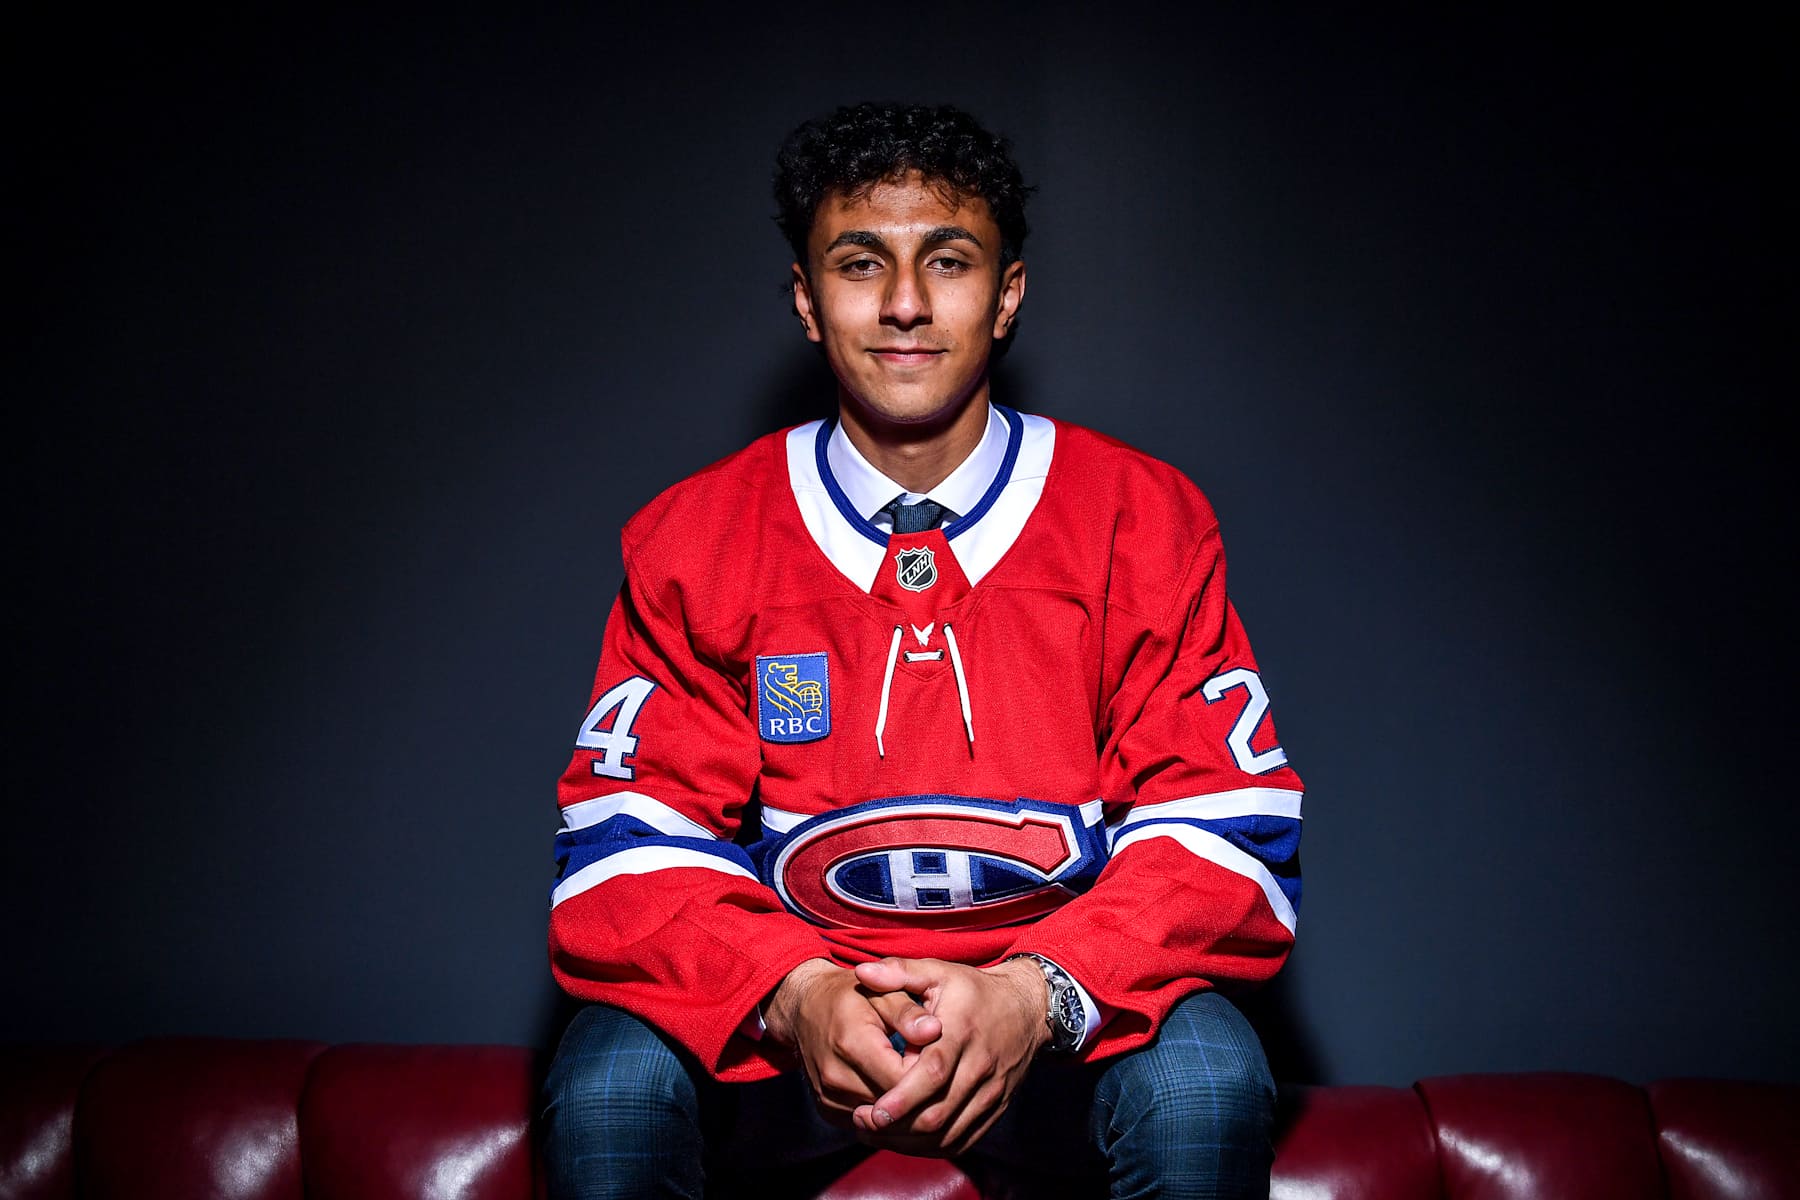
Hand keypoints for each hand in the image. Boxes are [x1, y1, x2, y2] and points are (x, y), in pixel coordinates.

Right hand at [761, 959, 940, 1123]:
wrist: (806, 1008)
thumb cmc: (851, 996)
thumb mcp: (882, 992)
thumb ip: (908, 1012)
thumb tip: (935, 1030)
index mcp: (851, 1043)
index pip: (903, 1079)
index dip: (928, 1074)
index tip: (941, 1058)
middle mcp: (835, 1076)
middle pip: (893, 1106)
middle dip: (919, 1095)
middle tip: (936, 1076)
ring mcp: (828, 1098)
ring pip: (882, 1121)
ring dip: (904, 1108)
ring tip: (918, 1084)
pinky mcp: (827, 1111)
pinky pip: (867, 1124)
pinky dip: (885, 1114)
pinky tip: (897, 1092)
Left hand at [848, 956, 1049, 1155]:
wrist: (1027, 1008)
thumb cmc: (974, 990)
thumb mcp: (938, 972)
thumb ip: (898, 972)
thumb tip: (861, 972)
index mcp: (960, 1032)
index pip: (933, 1074)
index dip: (902, 1099)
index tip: (872, 1112)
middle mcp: (979, 1066)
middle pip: (938, 1112)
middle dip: (897, 1127)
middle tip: (862, 1123)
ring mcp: (990, 1092)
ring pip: (949, 1132)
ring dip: (910, 1141)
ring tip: (876, 1133)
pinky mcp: (995, 1108)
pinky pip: (963, 1139)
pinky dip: (933, 1146)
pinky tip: (906, 1140)